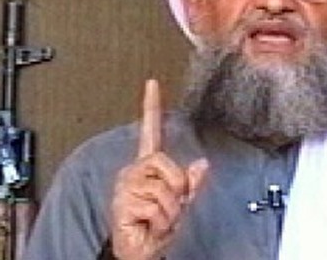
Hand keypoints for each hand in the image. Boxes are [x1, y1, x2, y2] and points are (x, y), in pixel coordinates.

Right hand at [110, 79, 208, 259]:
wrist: (140, 250)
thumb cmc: (156, 227)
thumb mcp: (181, 203)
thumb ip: (192, 184)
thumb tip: (203, 164)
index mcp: (148, 167)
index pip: (150, 130)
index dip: (151, 106)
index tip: (153, 84)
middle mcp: (134, 171)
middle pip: (165, 162)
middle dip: (177, 187)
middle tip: (169, 206)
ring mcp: (126, 186)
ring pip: (164, 186)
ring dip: (170, 209)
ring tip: (158, 218)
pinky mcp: (123, 201)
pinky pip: (157, 204)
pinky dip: (162, 219)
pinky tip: (149, 223)